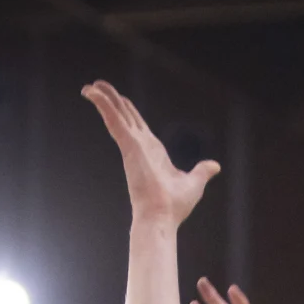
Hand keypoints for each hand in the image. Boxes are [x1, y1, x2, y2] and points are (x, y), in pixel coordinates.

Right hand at [83, 81, 218, 225]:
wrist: (163, 218)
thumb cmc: (174, 206)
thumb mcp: (194, 183)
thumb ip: (201, 171)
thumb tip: (214, 166)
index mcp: (152, 152)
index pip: (138, 125)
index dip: (129, 111)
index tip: (120, 99)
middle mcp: (140, 147)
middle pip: (125, 116)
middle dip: (112, 100)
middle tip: (98, 86)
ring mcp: (132, 146)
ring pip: (116, 115)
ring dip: (103, 99)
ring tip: (89, 86)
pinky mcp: (128, 147)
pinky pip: (114, 121)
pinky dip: (104, 106)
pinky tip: (93, 93)